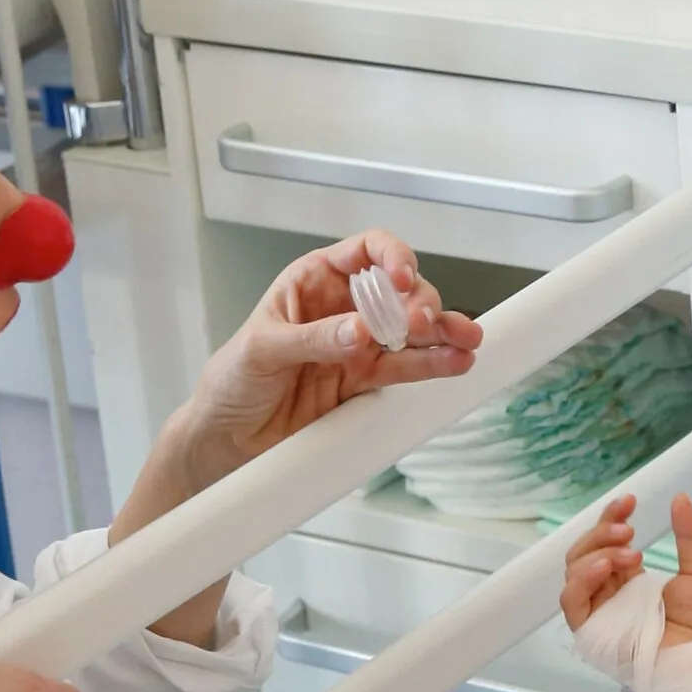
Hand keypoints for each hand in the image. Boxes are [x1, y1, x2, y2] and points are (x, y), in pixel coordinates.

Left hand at [165, 231, 483, 491]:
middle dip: (419, 303)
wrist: (226, 438)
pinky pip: (404, 369)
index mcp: (313, 281)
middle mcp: (342, 308)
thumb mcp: (263, 349)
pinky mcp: (364, 382)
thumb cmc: (231, 380)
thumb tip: (360, 331)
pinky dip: (432, 366)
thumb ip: (314, 338)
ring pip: (411, 331)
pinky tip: (454, 363)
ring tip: (464, 342)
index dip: (391, 257)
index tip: (401, 280)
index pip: (365, 252)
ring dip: (440, 333)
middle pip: (398, 291)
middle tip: (419, 325)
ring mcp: (357, 346)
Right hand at [560, 493, 691, 645]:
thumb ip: (690, 536)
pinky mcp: (587, 629)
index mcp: (628, 579)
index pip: (607, 541)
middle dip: (603, 531)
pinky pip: (571, 599)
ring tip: (631, 552)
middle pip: (585, 551)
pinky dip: (582, 579)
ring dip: (597, 552)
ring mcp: (595, 610)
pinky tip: (604, 567)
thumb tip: (680, 497)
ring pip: (574, 570)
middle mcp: (607, 592)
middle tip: (629, 528)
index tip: (630, 501)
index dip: (612, 518)